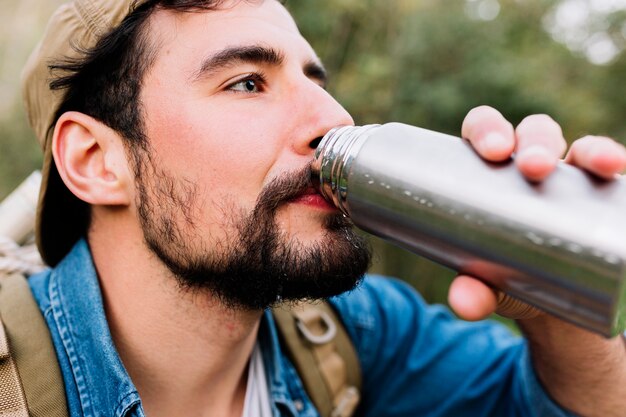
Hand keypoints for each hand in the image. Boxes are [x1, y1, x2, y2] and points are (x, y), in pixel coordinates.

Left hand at [448, 105, 625, 320]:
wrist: (552, 302)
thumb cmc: (505, 275)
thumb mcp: (486, 285)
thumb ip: (473, 291)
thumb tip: (463, 304)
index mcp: (488, 171)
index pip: (484, 131)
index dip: (487, 129)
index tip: (494, 150)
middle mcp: (529, 166)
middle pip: (533, 132)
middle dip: (536, 141)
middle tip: (535, 167)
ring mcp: (569, 178)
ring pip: (580, 147)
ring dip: (591, 149)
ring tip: (599, 164)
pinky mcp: (600, 194)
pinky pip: (612, 171)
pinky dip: (617, 163)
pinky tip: (621, 169)